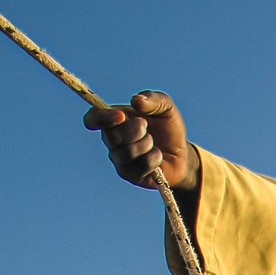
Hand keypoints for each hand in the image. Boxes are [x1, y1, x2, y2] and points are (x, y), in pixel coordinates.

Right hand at [84, 91, 198, 189]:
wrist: (182, 154)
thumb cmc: (168, 129)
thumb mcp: (166, 107)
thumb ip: (153, 99)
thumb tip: (136, 100)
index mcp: (114, 120)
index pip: (93, 118)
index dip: (101, 118)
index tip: (121, 116)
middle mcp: (113, 140)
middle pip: (111, 137)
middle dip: (133, 130)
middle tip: (145, 126)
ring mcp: (120, 160)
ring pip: (126, 153)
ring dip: (145, 144)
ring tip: (153, 142)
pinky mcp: (131, 175)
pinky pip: (138, 167)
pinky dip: (152, 159)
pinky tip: (158, 155)